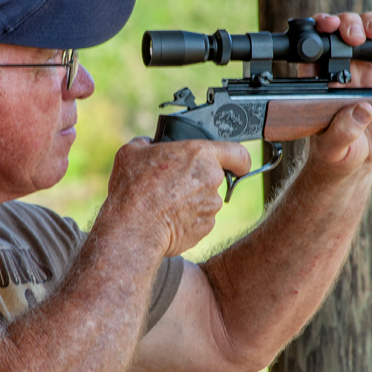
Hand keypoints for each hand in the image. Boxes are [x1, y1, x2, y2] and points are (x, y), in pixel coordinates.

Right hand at [97, 138, 250, 256]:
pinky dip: (187, 220)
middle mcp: (212, 180)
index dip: (239, 160)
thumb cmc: (133, 188)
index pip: (238, 153)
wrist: (134, 228)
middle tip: (173, 186)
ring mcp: (211, 206)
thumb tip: (148, 145)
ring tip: (164, 205)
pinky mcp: (205, 228)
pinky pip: (199, 220)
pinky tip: (167, 220)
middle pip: (213, 178)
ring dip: (191, 201)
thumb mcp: (131, 152)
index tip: (237, 166)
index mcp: (200, 154)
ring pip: (205, 201)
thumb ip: (147, 144)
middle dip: (197, 182)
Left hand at [296, 12, 371, 177]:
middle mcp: (335, 70)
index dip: (318, 31)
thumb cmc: (337, 153)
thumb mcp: (336, 147)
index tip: (328, 27)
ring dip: (367, 23)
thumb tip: (361, 109)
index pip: (311, 48)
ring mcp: (358, 70)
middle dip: (345, 24)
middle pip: (337, 32)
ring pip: (360, 33)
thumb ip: (344, 130)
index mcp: (316, 82)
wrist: (357, 160)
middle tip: (356, 37)